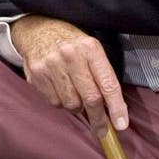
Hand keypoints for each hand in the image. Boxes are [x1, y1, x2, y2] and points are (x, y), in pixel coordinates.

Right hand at [10, 15, 127, 135]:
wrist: (37, 28)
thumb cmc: (70, 42)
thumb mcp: (91, 48)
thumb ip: (102, 74)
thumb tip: (112, 109)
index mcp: (90, 48)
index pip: (108, 84)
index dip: (116, 108)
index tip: (121, 124)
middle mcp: (70, 56)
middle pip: (90, 99)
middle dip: (99, 119)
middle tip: (102, 130)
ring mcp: (51, 66)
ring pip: (71, 104)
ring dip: (77, 106)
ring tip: (74, 92)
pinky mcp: (37, 75)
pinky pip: (54, 102)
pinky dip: (60, 101)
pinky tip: (60, 87)